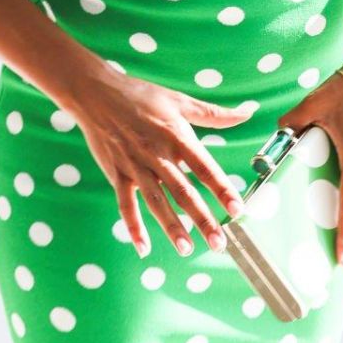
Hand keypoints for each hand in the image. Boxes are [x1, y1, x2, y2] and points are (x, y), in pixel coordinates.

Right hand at [70, 69, 253, 258]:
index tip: (238, 209)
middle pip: (183, 191)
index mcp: (176, 136)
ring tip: (187, 249)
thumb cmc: (141, 95)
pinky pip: (125, 204)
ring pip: (156, 201)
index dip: (222, 189)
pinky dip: (134, 226)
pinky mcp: (116, 174)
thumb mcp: (179, 100)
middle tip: (219, 243)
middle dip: (202, 219)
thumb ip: (214, 114)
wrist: (96, 93)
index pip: (204, 167)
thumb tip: (247, 113)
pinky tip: (143, 248)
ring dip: (172, 227)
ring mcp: (135, 166)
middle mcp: (157, 154)